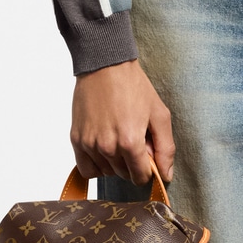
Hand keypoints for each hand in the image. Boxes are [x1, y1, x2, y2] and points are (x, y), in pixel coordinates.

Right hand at [70, 60, 174, 186]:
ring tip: (118, 138)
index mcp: (130, 142)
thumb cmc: (133, 86)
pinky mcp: (76, 139)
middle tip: (133, 139)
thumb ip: (165, 148)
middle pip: (124, 175)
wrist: (105, 65)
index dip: (148, 169)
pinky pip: (87, 169)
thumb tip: (166, 175)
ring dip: (115, 163)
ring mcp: (90, 144)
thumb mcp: (159, 114)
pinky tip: (103, 150)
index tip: (147, 155)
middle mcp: (108, 147)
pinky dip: (96, 165)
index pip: (141, 177)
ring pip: (106, 172)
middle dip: (132, 163)